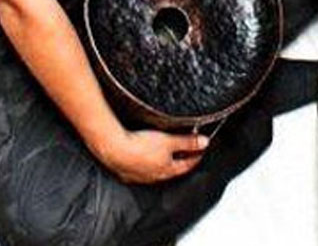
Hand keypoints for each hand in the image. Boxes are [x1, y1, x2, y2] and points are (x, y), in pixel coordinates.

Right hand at [94, 127, 208, 183]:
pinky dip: (147, 162)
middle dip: (181, 159)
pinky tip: (144, 156)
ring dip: (164, 161)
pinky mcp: (127, 172)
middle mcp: (154, 176)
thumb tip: (204, 142)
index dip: (196, 156)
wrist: (113, 149)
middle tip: (187, 150)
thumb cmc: (139, 147)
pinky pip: (142, 169)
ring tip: (166, 151)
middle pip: (173, 168)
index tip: (200, 150)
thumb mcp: (169, 141)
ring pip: (157, 169)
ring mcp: (140, 176)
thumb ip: (187, 142)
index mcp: (167, 170)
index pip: (187, 165)